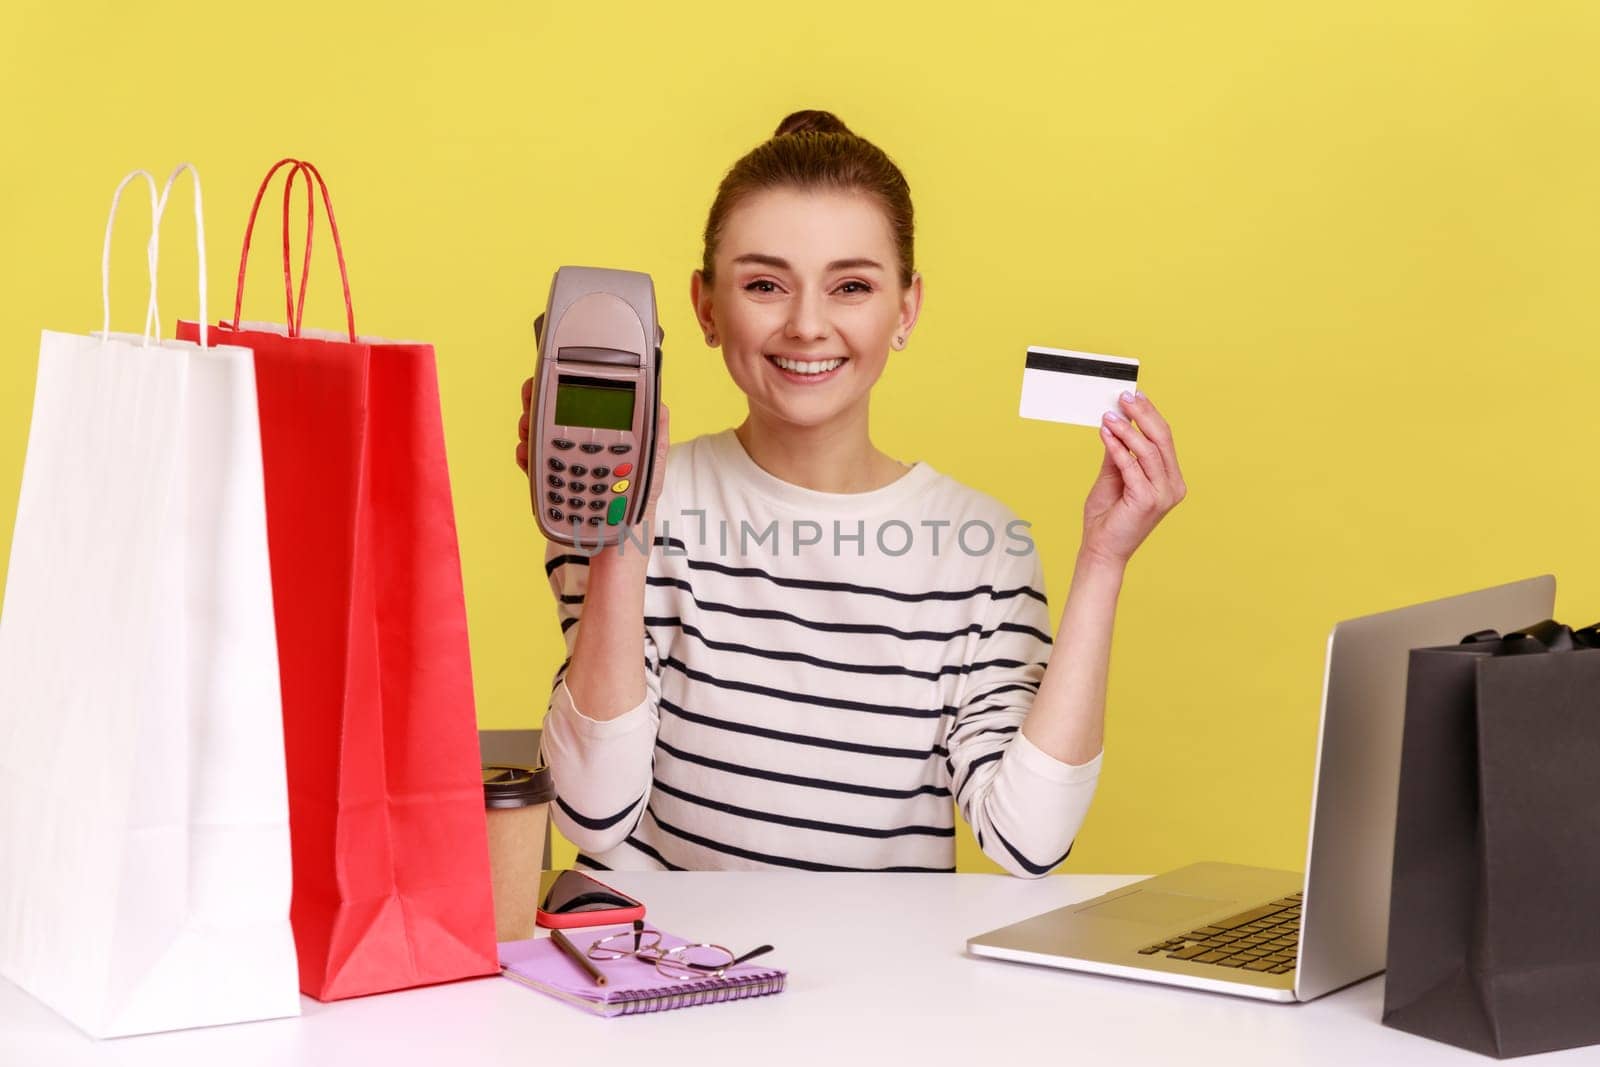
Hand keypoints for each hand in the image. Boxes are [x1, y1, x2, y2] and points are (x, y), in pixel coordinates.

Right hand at [516, 376, 671, 549]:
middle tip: (532, 405)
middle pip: (554, 417)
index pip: (582, 403)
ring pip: (540, 438)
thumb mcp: (653, 465)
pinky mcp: (551, 484)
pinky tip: (525, 453)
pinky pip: (534, 466)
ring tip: (528, 429)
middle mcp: (581, 446)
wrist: (621, 540)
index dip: (564, 388)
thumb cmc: (638, 500)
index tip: (551, 382)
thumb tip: (660, 406)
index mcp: (603, 435)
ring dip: (529, 428)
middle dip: (538, 407)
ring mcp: (564, 464)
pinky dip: (526, 457)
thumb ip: (656, 434)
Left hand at [1080, 391, 1186, 568]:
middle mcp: (1173, 486)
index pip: (1164, 439)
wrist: (1101, 550)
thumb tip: (1117, 423)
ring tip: (1109, 416)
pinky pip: (1132, 466)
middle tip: (1124, 397)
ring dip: (1127, 429)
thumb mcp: (1113, 477)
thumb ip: (1119, 452)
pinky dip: (1118, 448)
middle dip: (1142, 414)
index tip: (1134, 396)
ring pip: (1148, 450)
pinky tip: (1106, 434)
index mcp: (1170, 479)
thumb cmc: (1107, 517)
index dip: (1150, 414)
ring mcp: (1163, 494)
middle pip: (1161, 439)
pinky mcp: (1148, 500)